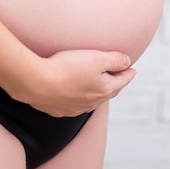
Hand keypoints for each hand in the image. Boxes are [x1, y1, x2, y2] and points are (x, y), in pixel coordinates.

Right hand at [19, 49, 135, 116]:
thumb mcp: (96, 58)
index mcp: (104, 90)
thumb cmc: (67, 68)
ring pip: (92, 100)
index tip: (132, 69)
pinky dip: (80, 97)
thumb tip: (127, 62)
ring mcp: (74, 108)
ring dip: (98, 92)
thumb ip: (114, 60)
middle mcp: (91, 103)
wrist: (36, 83)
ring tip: (100, 85)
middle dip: (116, 83)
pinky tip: (76, 94)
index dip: (128, 73)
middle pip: (109, 92)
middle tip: (120, 77)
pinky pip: (75, 104)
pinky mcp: (59, 110)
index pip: (122, 81)